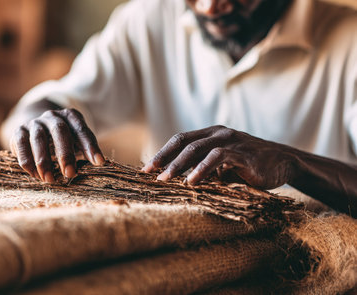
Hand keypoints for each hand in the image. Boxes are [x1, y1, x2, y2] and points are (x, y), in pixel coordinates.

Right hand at [10, 108, 104, 181]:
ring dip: (44, 161)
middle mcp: (52, 116)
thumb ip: (85, 150)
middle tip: (70, 173)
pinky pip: (22, 145)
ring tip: (50, 179)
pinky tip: (36, 175)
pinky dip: (28, 162)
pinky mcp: (19, 131)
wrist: (35, 130)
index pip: (82, 130)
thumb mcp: (77, 142)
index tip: (99, 162)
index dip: (90, 146)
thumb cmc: (63, 141)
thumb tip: (98, 164)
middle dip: (66, 154)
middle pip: (60, 130)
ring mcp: (35, 122)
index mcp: (70, 116)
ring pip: (39, 139)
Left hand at [142, 125, 295, 188]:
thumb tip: (177, 180)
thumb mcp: (222, 165)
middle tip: (149, 174)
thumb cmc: (248, 167)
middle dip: (164, 158)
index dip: (162, 153)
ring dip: (179, 165)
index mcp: (211, 133)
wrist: (283, 163)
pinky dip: (202, 169)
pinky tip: (192, 182)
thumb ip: (203, 167)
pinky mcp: (242, 153)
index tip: (147, 169)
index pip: (180, 140)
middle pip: (184, 142)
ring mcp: (231, 141)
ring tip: (165, 180)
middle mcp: (218, 133)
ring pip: (197, 148)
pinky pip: (218, 158)